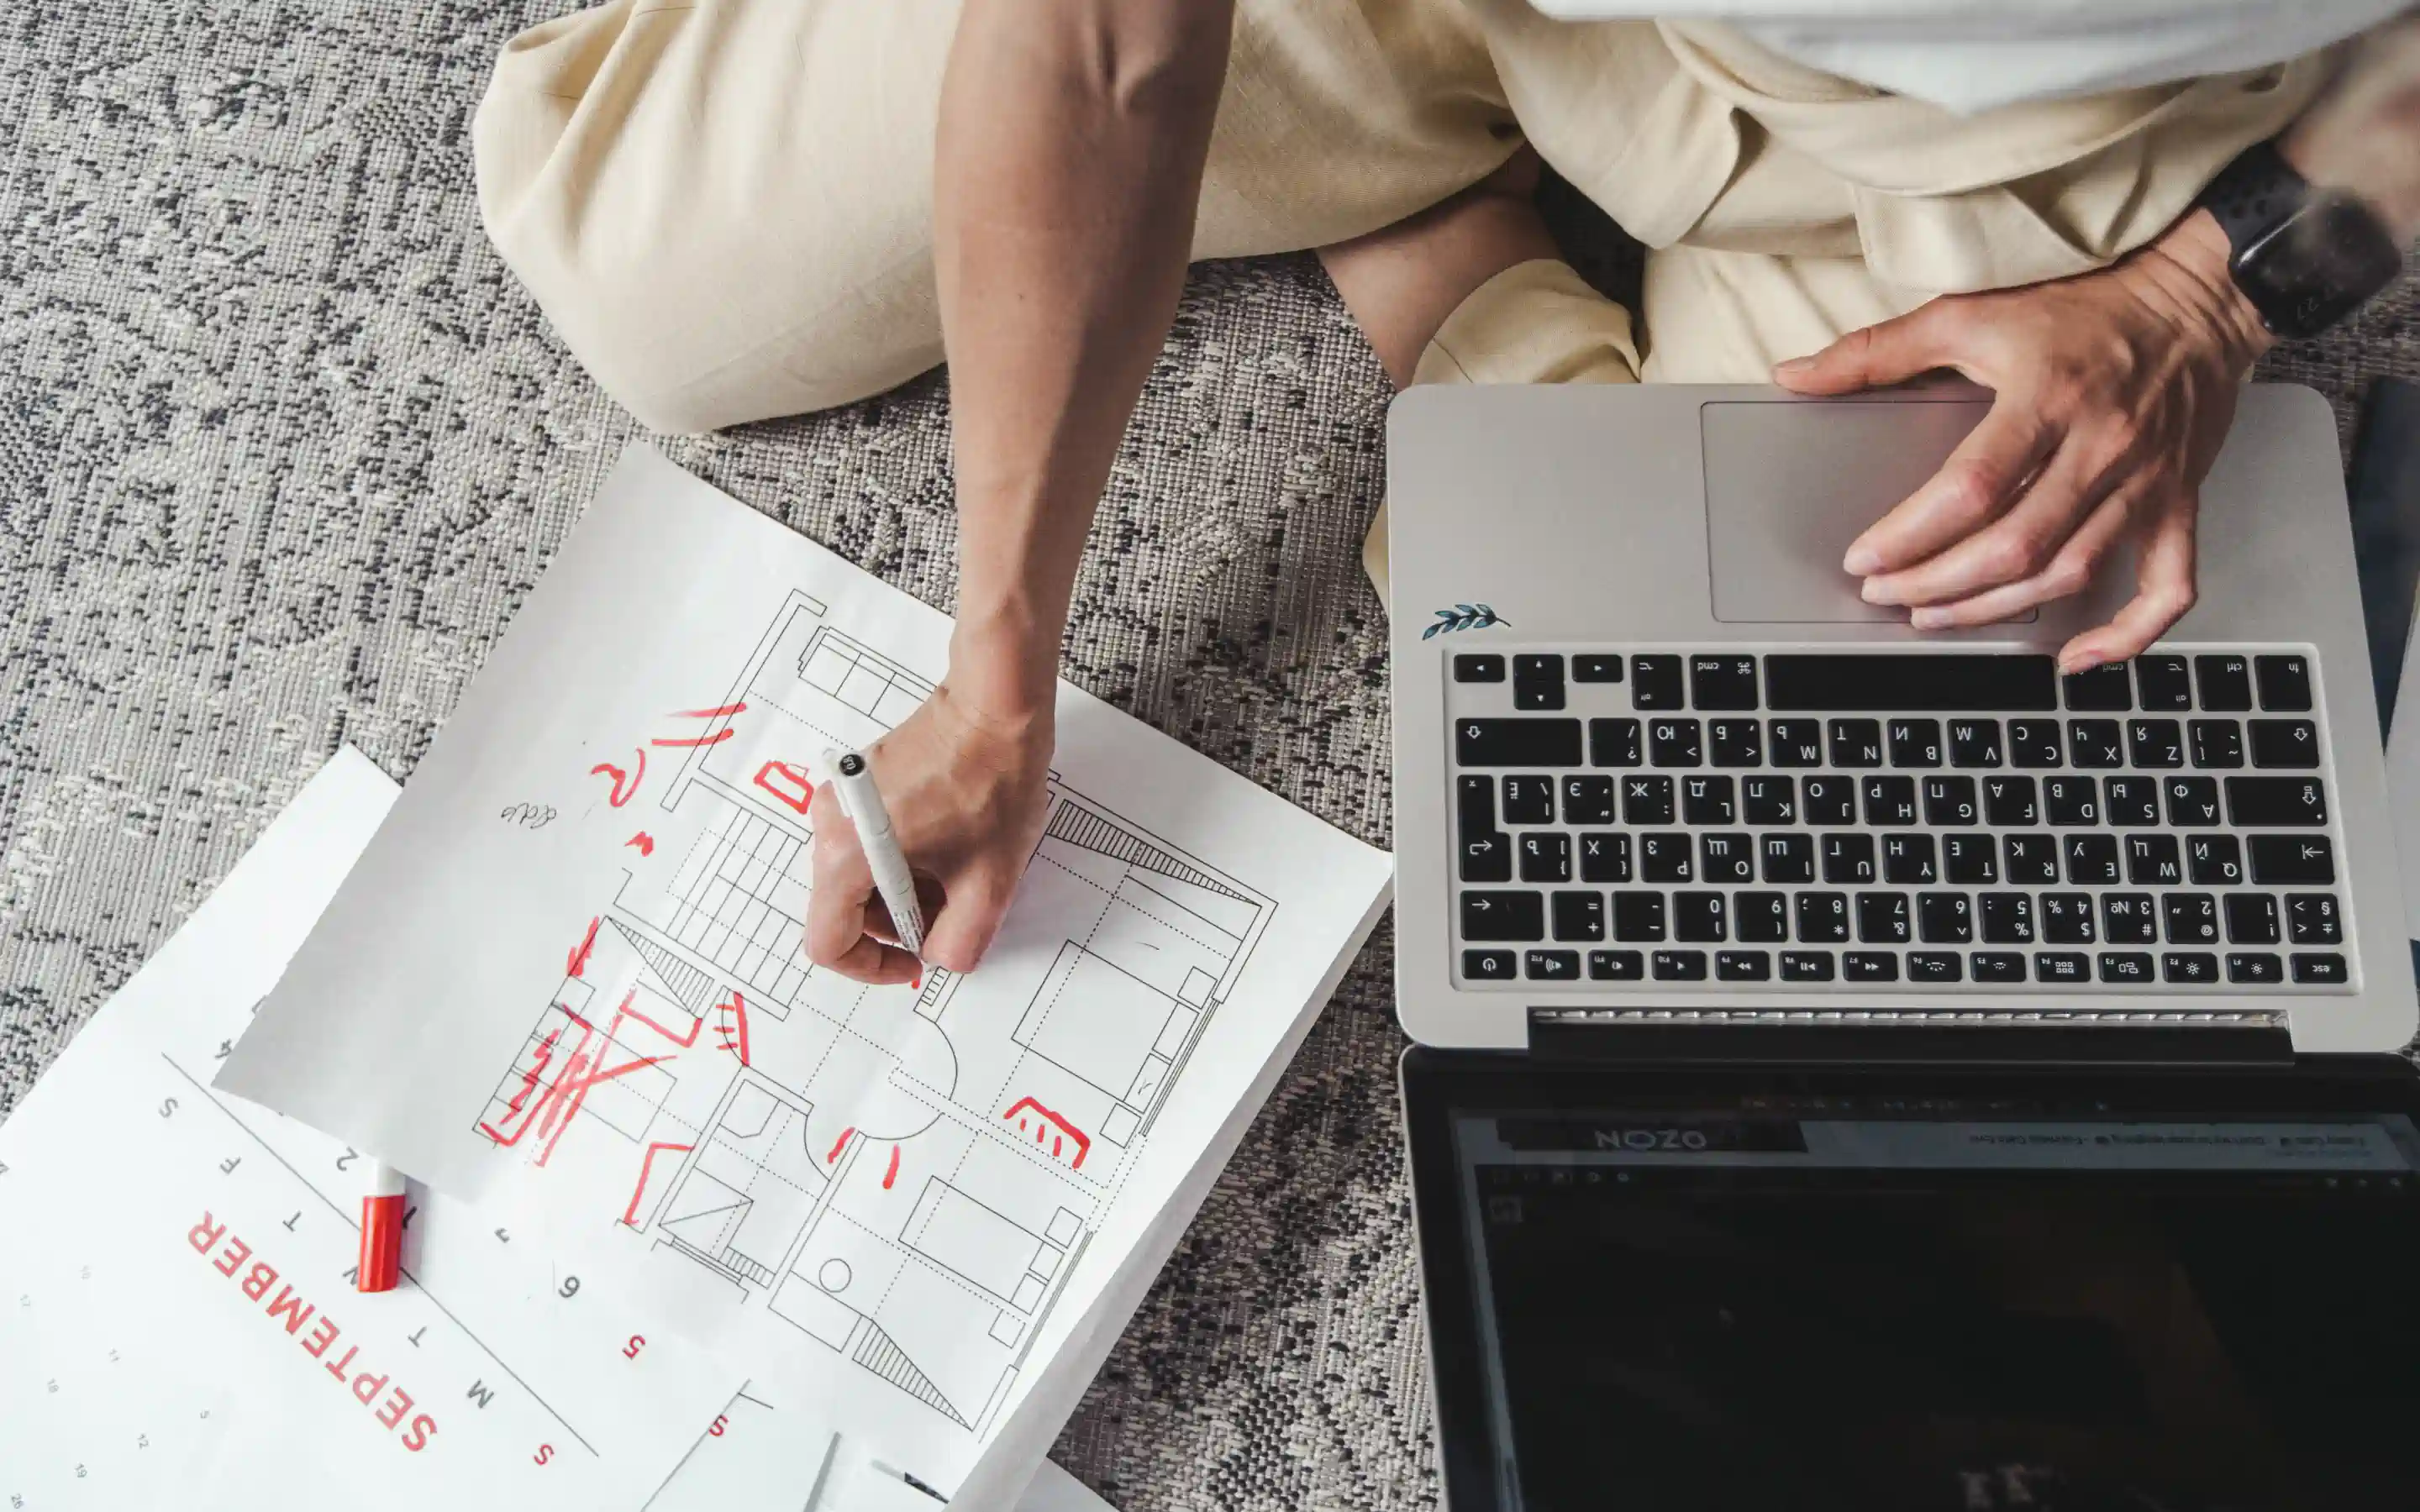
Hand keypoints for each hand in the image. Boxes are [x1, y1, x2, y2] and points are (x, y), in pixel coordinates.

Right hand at [804, 683, 1052, 983]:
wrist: (996, 704)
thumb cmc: (992, 778)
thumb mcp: (991, 881)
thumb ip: (960, 941)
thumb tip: (940, 956)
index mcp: (849, 852)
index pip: (828, 941)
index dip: (871, 966)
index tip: (912, 962)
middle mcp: (832, 823)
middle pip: (843, 907)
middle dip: (898, 922)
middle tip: (952, 910)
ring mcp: (843, 798)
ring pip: (860, 875)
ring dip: (905, 890)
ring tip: (960, 871)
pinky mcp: (861, 783)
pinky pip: (870, 841)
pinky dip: (905, 858)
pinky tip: (951, 844)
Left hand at [1773, 211, 2272, 670]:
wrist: (2199, 298)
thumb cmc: (2085, 307)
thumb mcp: (1971, 312)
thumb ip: (1877, 350)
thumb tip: (1793, 376)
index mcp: (2047, 396)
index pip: (1972, 487)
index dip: (1911, 534)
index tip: (1864, 557)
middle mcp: (2101, 446)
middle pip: (2015, 544)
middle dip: (1937, 583)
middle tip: (1884, 593)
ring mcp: (2145, 482)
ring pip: (2069, 572)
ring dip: (1995, 609)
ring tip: (1935, 615)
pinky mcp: (2177, 504)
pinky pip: (2165, 588)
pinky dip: (2124, 635)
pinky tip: (2074, 658)